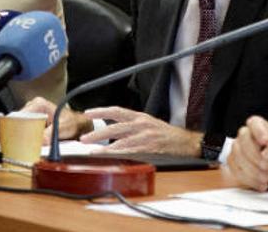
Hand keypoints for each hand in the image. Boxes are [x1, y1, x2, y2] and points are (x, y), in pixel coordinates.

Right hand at [0, 97, 92, 143]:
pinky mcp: (30, 121)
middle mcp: (32, 107)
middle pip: (13, 119)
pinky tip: (7, 143)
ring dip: (7, 134)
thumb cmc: (72, 123)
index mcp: (38, 104)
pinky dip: (13, 136)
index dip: (8, 126)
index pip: (19, 115)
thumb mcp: (63, 128)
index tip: (1, 136)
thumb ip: (52, 134)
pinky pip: (18, 128)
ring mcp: (30, 113)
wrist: (78, 125)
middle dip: (4, 131)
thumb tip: (40, 141)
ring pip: (14, 123)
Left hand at [80, 106, 201, 156]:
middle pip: (114, 127)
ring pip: (119, 141)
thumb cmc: (165, 134)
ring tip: (91, 150)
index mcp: (140, 117)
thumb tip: (113, 132)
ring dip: (103, 146)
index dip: (101, 111)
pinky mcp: (148, 148)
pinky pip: (129, 151)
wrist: (184, 142)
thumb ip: (131, 127)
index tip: (88, 113)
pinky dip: (116, 154)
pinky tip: (108, 156)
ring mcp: (144, 137)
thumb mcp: (147, 124)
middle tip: (83, 138)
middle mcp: (141, 124)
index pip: (117, 111)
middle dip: (97, 133)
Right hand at [227, 116, 267, 190]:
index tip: (267, 141)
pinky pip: (236, 170)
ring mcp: (236, 147)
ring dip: (252, 169)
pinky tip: (261, 184)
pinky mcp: (232, 162)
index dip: (259, 131)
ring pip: (238, 156)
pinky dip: (249, 180)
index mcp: (257, 125)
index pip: (254, 122)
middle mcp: (244, 134)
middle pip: (244, 139)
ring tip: (266, 178)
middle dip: (255, 154)